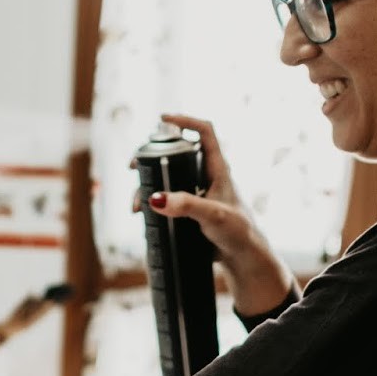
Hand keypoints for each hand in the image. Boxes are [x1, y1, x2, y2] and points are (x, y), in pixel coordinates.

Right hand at [132, 113, 267, 260]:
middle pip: (176, 153)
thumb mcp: (211, 216)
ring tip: (137, 205)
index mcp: (217, 168)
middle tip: (133, 165)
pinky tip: (143, 214)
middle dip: (152, 156)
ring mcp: (197, 191)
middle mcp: (206, 175)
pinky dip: (152, 203)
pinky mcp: (190, 208)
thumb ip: (186, 205)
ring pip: (167, 177)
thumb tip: (156, 198)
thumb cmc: (238, 231)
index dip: (185, 120)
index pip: (204, 131)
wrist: (242, 256)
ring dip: (148, 185)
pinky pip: (167, 198)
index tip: (163, 119)